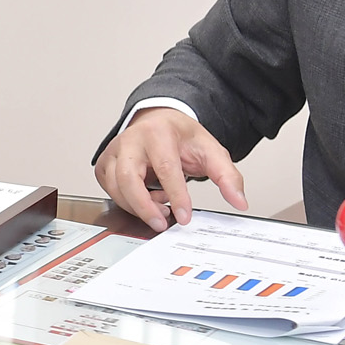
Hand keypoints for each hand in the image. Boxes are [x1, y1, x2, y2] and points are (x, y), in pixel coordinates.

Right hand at [96, 107, 247, 231]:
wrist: (159, 121)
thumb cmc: (181, 136)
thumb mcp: (211, 150)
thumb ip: (227, 176)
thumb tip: (239, 201)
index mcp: (158, 133)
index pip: (165, 167)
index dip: (176, 195)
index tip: (185, 216)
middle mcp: (130, 140)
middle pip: (128, 178)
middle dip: (144, 206)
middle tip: (162, 223)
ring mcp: (114, 151)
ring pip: (115, 186)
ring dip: (137, 204)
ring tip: (160, 205)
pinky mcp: (105, 163)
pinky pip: (109, 189)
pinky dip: (126, 200)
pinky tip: (145, 198)